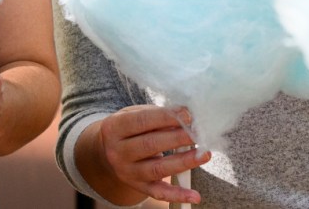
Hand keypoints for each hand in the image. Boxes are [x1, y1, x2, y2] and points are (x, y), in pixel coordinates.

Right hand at [94, 105, 210, 205]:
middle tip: (198, 133)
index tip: (187, 114)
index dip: (166, 117)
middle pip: (150, 145)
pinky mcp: (138, 187)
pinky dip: (178, 195)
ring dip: (183, 162)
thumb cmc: (127, 128)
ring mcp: (127, 172)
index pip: (142, 121)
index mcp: (114, 128)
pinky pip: (159, 193)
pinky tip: (195, 195)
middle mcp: (117, 152)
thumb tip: (185, 116)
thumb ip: (156, 115)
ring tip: (204, 155)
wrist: (104, 152)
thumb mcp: (133, 115)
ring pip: (158, 169)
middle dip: (178, 138)